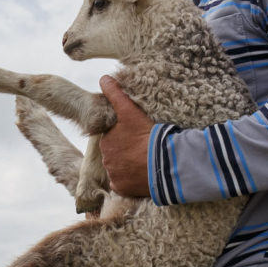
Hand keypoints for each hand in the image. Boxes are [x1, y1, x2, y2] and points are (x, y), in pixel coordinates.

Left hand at [98, 76, 152, 197]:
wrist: (164, 164)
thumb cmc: (147, 136)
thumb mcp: (130, 111)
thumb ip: (116, 94)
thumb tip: (103, 78)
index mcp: (106, 141)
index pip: (112, 138)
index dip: (124, 136)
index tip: (137, 137)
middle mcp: (106, 159)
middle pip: (114, 154)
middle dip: (124, 151)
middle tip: (142, 149)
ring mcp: (113, 175)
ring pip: (118, 169)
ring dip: (128, 166)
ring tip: (145, 163)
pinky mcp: (122, 188)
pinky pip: (123, 184)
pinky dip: (130, 181)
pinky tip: (142, 175)